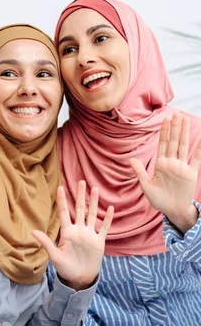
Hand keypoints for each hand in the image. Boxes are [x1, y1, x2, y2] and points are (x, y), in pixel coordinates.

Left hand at [32, 181, 113, 289]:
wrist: (80, 278)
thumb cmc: (65, 268)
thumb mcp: (54, 256)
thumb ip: (46, 242)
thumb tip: (32, 231)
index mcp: (67, 232)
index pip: (64, 213)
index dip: (62, 201)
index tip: (60, 188)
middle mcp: (78, 230)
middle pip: (79, 209)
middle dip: (80, 196)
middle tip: (81, 181)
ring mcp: (89, 235)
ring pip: (92, 215)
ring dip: (93, 203)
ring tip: (95, 189)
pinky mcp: (99, 242)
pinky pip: (104, 228)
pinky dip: (107, 219)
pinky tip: (110, 208)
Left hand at [130, 113, 200, 233]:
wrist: (173, 211)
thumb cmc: (158, 200)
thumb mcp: (146, 186)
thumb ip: (140, 172)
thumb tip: (131, 159)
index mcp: (160, 164)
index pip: (162, 144)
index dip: (164, 131)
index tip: (165, 119)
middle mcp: (172, 163)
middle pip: (173, 142)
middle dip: (175, 128)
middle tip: (176, 114)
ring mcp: (182, 167)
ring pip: (183, 146)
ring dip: (184, 133)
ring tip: (185, 120)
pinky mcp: (191, 174)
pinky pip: (196, 159)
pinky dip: (199, 149)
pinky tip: (200, 139)